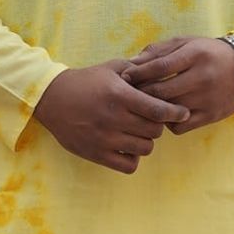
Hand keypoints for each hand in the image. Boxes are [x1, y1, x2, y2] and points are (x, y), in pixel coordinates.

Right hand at [33, 59, 189, 173]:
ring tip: (138, 133)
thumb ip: (137, 69)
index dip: (175, 112)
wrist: (51, 98)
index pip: (157, 110)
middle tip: (151, 119)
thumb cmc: (85, 81)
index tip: (183, 113)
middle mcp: (113, 118)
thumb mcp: (111, 68)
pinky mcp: (96, 154)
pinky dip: (133, 158)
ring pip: (145, 149)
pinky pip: (128, 165)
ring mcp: (104, 139)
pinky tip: (127, 147)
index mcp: (119, 95)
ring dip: (146, 141)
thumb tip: (162, 69)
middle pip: (154, 131)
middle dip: (158, 124)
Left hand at [120, 36, 233, 133]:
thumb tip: (132, 62)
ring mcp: (207, 99)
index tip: (125, 76)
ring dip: (153, 109)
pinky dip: (168, 122)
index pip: (160, 66)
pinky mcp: (211, 116)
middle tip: (129, 93)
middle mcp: (202, 77)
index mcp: (195, 55)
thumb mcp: (187, 43)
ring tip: (145, 104)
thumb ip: (159, 51)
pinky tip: (167, 114)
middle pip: (161, 91)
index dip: (138, 72)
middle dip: (140, 93)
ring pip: (168, 111)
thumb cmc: (209, 53)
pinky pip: (180, 126)